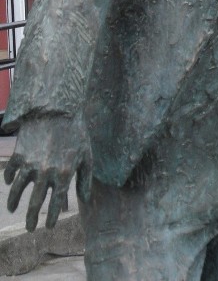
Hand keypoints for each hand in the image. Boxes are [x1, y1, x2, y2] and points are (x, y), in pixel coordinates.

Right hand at [4, 116, 91, 231]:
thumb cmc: (76, 133)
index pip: (56, 203)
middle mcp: (45, 172)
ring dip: (14, 202)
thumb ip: (85, 179)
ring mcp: (30, 164)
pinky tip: (10, 184)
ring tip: (14, 209)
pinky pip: (11, 172)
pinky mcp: (19, 154)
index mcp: (64, 174)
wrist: (58, 110)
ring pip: (17, 190)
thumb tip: (84, 199)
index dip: (52, 217)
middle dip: (32, 219)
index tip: (49, 227)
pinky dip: (9, 180)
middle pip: (35, 202)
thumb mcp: (86, 155)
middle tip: (31, 229)